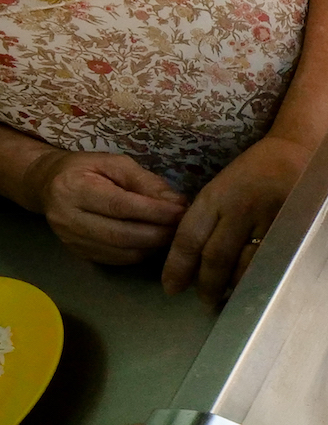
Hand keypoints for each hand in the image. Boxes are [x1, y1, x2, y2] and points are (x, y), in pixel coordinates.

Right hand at [21, 150, 187, 265]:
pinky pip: (118, 260)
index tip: (181, 212)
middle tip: (183, 226)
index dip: (154, 212)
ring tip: (172, 233)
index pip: (120, 205)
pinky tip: (154, 241)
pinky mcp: (79, 254)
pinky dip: (141, 253)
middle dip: (158, 233)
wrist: (48, 185)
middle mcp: (67, 218)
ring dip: (153, 246)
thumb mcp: (115, 164)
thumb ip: (146, 182)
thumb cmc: (87, 170)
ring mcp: (71, 240)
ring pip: (122, 252)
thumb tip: (177, 203)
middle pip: (121, 234)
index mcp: (73, 188)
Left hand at [162, 135, 307, 303]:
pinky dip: (263, 279)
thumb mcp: (224, 187)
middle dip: (207, 284)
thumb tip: (194, 260)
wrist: (298, 149)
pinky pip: (275, 262)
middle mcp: (239, 208)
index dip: (177, 267)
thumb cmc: (256, 171)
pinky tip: (258, 287)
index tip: (171, 288)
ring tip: (230, 299)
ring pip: (247, 265)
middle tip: (205, 302)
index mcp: (216, 196)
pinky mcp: (294, 228)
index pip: (189, 237)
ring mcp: (269, 219)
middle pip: (216, 257)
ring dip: (235, 287)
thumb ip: (209, 219)